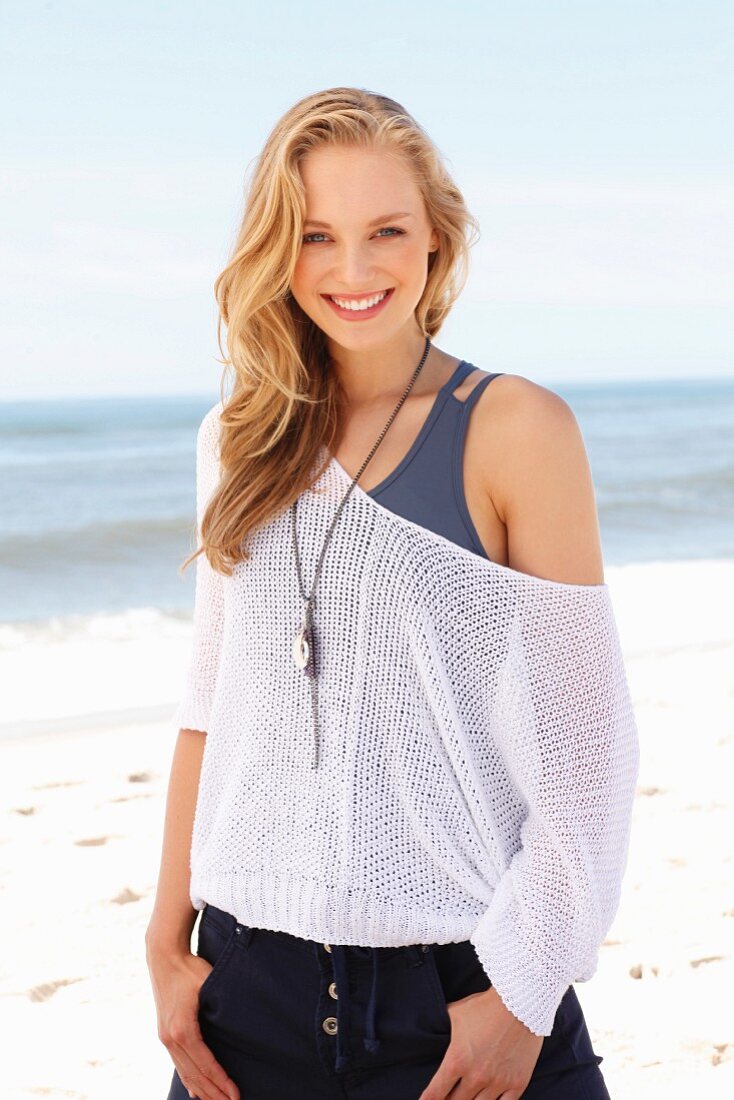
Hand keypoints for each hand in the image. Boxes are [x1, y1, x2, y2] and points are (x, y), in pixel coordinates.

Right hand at [146, 941, 239, 1099]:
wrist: (163, 956)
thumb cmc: (189, 967)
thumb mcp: (209, 983)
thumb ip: (220, 1004)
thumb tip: (240, 1022)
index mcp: (182, 1029)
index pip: (206, 1064)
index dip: (221, 1081)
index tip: (236, 1094)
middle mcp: (170, 1038)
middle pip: (194, 1075)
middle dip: (213, 1093)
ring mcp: (165, 1037)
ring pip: (184, 1073)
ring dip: (201, 1090)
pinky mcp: (164, 1032)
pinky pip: (177, 1063)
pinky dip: (188, 1080)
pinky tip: (195, 1092)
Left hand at [418, 986, 543, 1098]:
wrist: (520, 1003)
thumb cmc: (485, 1006)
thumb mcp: (456, 1013)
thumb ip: (444, 1026)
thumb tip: (433, 1027)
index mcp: (457, 1060)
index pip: (436, 1092)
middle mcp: (476, 1076)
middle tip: (447, 1099)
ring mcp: (497, 1082)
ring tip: (467, 1099)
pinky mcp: (517, 1083)